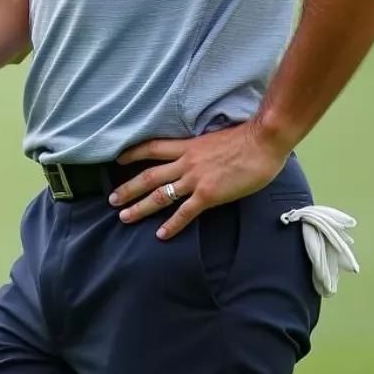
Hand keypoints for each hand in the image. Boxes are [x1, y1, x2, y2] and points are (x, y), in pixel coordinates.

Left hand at [108, 122, 289, 239]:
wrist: (261, 142)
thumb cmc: (245, 139)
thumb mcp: (213, 139)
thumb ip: (200, 150)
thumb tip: (196, 156)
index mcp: (186, 146)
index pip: (152, 148)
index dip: (133, 153)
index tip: (118, 159)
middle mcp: (185, 162)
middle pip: (148, 176)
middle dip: (128, 188)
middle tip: (111, 200)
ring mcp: (195, 179)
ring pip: (160, 195)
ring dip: (140, 207)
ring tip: (124, 217)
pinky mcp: (208, 195)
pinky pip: (185, 212)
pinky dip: (172, 225)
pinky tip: (161, 234)